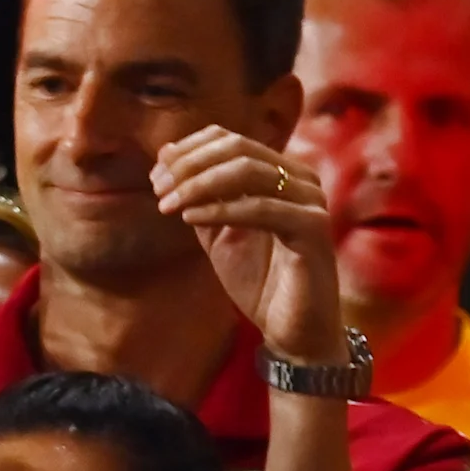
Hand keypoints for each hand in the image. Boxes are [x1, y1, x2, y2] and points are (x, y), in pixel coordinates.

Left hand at [155, 126, 343, 362]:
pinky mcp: (313, 228)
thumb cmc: (260, 281)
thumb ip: (199, 197)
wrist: (293, 330)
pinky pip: (262, 208)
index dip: (189, 151)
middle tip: (158, 188)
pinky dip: (222, 209)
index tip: (156, 175)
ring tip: (168, 204)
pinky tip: (191, 218)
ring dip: (199, 184)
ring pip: (249, 171)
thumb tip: (167, 154)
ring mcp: (310, 200)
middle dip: (190, 166)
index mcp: (281, 172)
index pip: (231, 140)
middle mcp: (301, 178)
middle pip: (238, 148)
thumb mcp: (218, 233)